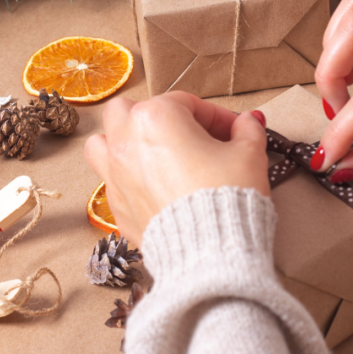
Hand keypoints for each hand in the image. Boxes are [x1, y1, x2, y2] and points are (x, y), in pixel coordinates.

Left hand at [83, 93, 269, 244]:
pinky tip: (154, 188)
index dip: (216, 116)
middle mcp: (127, 141)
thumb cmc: (226, 196)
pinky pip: (112, 181)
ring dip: (123, 142)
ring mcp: (115, 174)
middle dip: (158, 117)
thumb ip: (247, 130)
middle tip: (189, 136)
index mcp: (157, 118)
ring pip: (103, 141)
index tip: (234, 131)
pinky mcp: (116, 206)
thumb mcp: (249, 154)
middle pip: (130, 110)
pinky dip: (128, 178)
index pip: (188, 103)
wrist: (210, 250)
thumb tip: (247, 123)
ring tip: (152, 155)